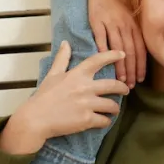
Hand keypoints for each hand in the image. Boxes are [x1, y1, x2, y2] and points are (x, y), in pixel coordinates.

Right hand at [0, 42, 128, 153]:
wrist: (36, 119)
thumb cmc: (44, 97)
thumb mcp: (52, 75)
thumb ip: (62, 59)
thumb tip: (65, 43)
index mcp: (77, 75)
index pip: (97, 60)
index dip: (112, 55)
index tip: (122, 54)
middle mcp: (85, 87)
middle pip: (113, 85)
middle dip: (123, 88)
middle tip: (126, 90)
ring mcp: (87, 104)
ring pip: (112, 105)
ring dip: (115, 108)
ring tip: (114, 110)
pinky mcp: (87, 120)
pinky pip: (104, 120)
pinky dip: (106, 121)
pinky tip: (104, 121)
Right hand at [88, 0, 145, 86]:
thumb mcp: (133, 12)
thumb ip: (136, 29)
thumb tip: (140, 49)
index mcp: (135, 23)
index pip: (141, 48)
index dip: (141, 65)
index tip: (141, 79)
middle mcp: (125, 25)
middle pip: (130, 52)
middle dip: (132, 71)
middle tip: (131, 86)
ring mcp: (110, 23)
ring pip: (117, 49)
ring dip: (119, 67)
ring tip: (119, 81)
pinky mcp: (96, 21)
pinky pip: (101, 39)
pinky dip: (103, 52)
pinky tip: (104, 64)